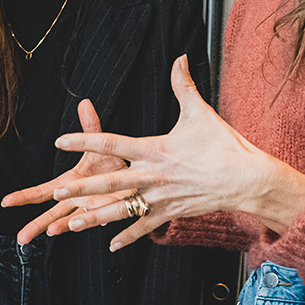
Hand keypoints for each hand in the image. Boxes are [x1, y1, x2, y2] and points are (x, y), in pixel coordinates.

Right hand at [8, 99, 130, 243]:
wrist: (137, 176)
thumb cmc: (113, 162)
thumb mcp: (100, 144)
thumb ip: (91, 127)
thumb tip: (85, 103)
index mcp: (68, 182)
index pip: (42, 192)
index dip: (23, 196)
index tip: (6, 202)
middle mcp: (75, 198)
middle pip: (50, 213)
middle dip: (35, 225)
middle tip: (21, 239)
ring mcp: (89, 208)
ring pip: (70, 221)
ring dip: (59, 227)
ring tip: (50, 233)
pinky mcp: (106, 213)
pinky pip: (94, 221)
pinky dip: (86, 224)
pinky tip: (78, 228)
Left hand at [9, 55, 304, 249]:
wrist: (247, 179)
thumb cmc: (224, 145)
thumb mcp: (200, 113)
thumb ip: (183, 86)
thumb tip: (179, 58)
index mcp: (154, 149)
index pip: (112, 143)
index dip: (85, 140)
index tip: (60, 141)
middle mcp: (153, 175)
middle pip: (110, 182)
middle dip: (82, 188)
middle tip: (57, 192)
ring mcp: (161, 197)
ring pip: (122, 210)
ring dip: (95, 218)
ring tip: (70, 225)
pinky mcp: (171, 213)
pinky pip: (145, 226)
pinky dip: (128, 236)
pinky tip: (110, 245)